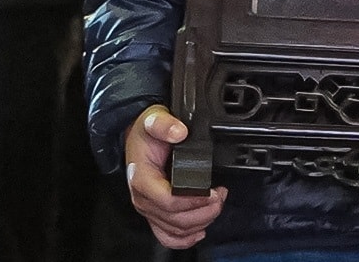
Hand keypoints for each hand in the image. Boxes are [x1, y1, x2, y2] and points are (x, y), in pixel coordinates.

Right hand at [123, 106, 226, 249]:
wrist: (137, 138)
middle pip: (175, 219)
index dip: (193, 200)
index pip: (168, 201)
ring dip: (200, 222)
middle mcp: (143, 198)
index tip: (213, 192)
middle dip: (204, 212)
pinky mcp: (154, 213)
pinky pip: (167, 236)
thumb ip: (164, 124)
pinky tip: (200, 231)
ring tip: (217, 204)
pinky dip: (184, 238)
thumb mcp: (153, 119)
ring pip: (175, 230)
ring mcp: (149, 208)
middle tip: (221, 197)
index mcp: (142, 178)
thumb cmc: (145, 133)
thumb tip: (179, 132)